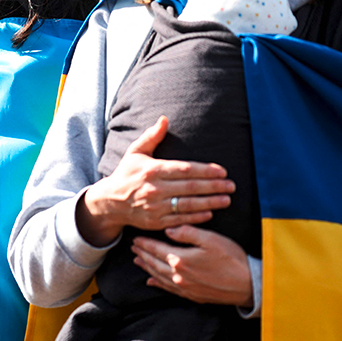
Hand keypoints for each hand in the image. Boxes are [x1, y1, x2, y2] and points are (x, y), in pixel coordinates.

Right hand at [77, 116, 233, 245]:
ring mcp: (155, 207)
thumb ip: (151, 136)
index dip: (205, 171)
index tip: (222, 171)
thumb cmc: (126, 173)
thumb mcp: (135, 152)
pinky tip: (210, 213)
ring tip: (227, 199)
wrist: (110, 201)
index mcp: (152, 170)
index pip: (184, 169)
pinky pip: (180, 220)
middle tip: (231, 186)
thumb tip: (164, 119)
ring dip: (210, 203)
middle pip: (190, 188)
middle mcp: (155, 189)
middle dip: (213, 187)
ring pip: (188, 205)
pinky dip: (196, 218)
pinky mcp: (156, 222)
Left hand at [131, 225, 252, 306]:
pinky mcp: (192, 295)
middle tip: (132, 247)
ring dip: (147, 267)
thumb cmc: (231, 258)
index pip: (157, 249)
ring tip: (137, 260)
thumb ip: (187, 233)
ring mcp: (185, 288)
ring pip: (159, 276)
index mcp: (181, 259)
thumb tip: (168, 230)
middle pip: (155, 263)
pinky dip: (157, 283)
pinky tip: (151, 281)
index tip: (135, 238)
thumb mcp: (210, 239)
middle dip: (142, 254)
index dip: (145, 243)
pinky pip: (168, 289)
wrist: (248, 284)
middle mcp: (179, 276)